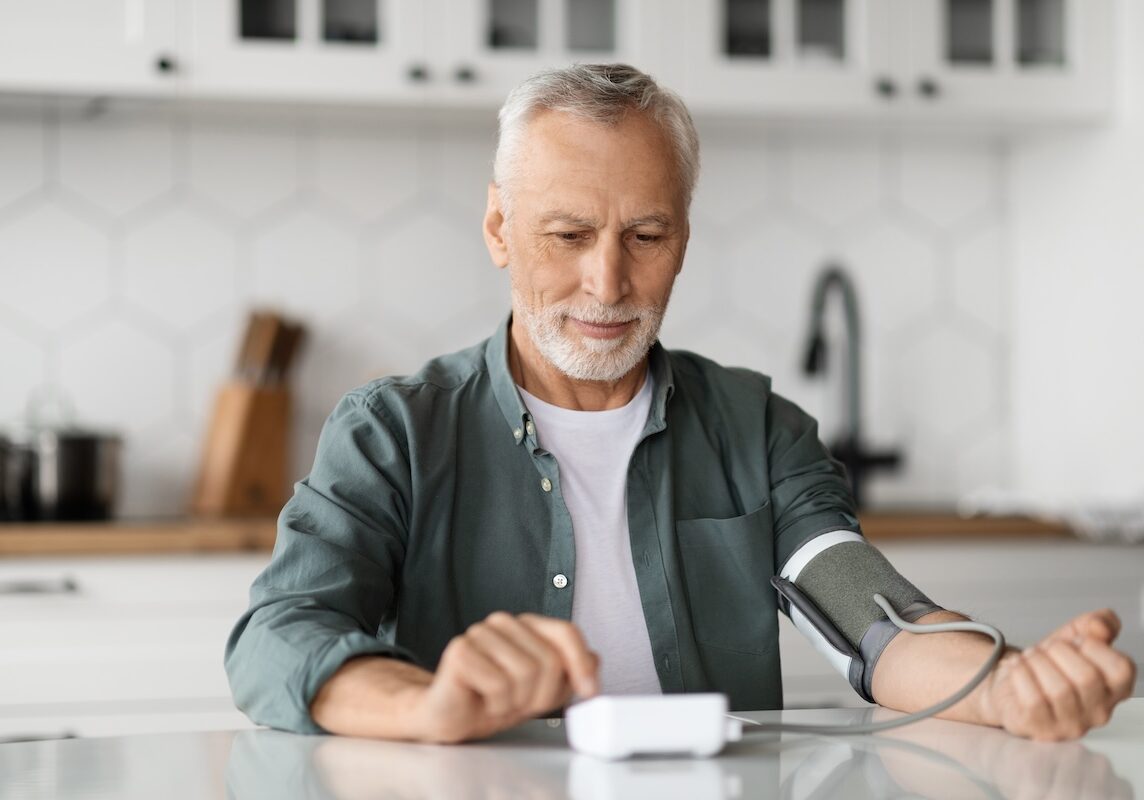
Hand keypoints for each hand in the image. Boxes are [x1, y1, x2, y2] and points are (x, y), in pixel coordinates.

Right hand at [410, 612, 598, 743]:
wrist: (452, 716)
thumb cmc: (493, 700)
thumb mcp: (543, 690)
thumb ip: (570, 673)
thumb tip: (595, 660)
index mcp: (526, 625)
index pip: (566, 632)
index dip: (582, 664)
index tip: (590, 691)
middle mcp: (503, 623)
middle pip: (550, 660)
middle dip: (541, 695)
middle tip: (519, 703)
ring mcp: (480, 633)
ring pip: (526, 673)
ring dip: (516, 702)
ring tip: (499, 701)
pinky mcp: (460, 650)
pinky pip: (499, 685)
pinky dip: (496, 704)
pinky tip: (483, 702)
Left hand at [982, 609, 1135, 740]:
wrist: (1011, 681)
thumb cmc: (1049, 664)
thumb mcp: (1075, 635)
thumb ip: (1098, 623)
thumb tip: (1100, 626)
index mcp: (1115, 690)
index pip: (1122, 668)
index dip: (1093, 646)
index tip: (1076, 642)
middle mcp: (1098, 712)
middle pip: (1087, 678)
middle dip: (1059, 651)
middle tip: (1046, 648)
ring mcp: (1071, 725)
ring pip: (1059, 690)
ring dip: (1037, 662)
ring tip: (1030, 657)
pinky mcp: (1042, 729)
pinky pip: (1034, 701)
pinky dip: (1021, 675)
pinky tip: (1018, 669)